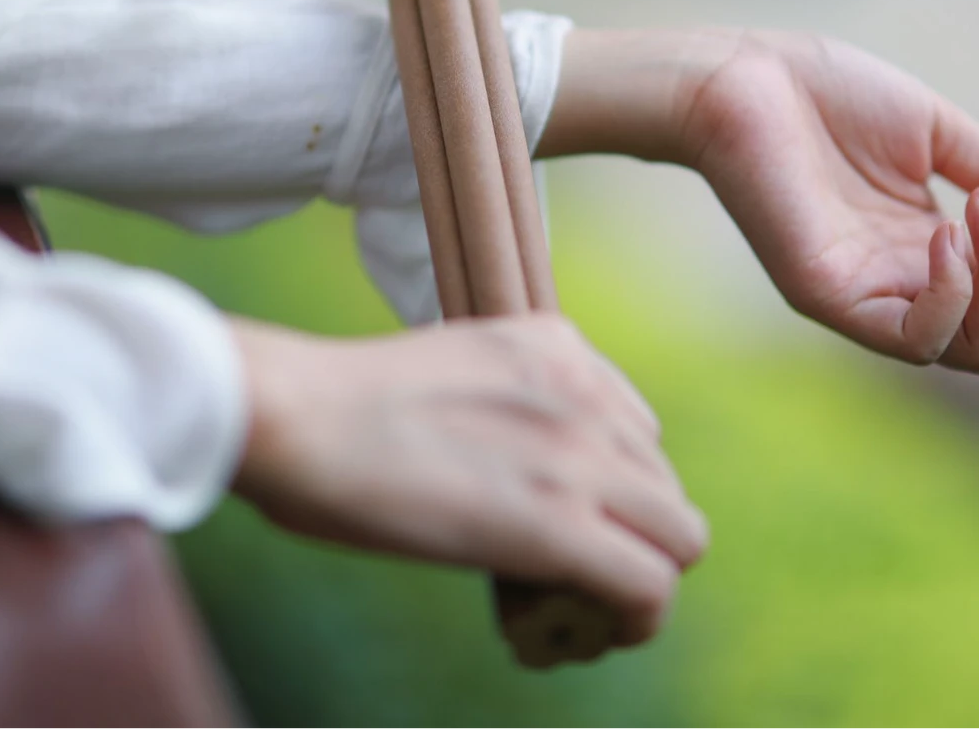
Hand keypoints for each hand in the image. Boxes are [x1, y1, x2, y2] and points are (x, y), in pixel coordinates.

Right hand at [230, 313, 707, 646]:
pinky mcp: (558, 522)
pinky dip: (633, 619)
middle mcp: (585, 390)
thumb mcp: (456, 373)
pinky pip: (651, 587)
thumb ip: (509, 407)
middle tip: (575, 577)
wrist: (301, 415)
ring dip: (639, 578)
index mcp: (557, 346)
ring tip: (578, 608)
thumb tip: (516, 471)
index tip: (572, 524)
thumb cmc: (345, 403)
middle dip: (632, 536)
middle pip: (663, 487)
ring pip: (678, 537)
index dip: (613, 491)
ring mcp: (578, 453)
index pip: (637, 433)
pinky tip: (584, 632)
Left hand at [681, 32, 978, 371]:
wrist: (745, 80)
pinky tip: (947, 236)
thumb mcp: (936, 134)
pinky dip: (953, 298)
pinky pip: (914, 339)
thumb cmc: (828, 95)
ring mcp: (862, 292)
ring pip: (969, 348)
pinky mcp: (825, 295)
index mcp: (924, 243)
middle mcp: (897, 278)